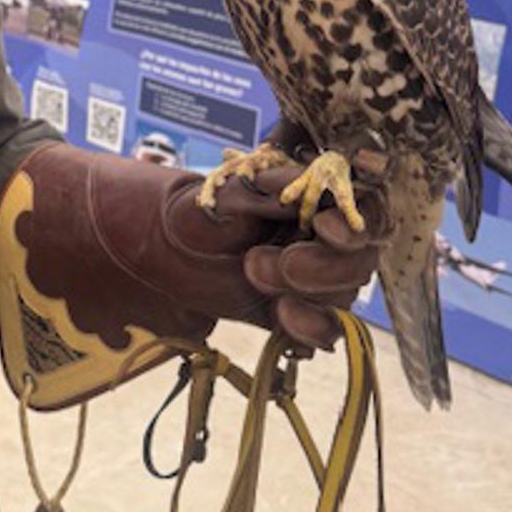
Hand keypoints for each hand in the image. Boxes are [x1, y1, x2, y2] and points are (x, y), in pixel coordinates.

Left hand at [10, 142, 386, 358]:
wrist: (147, 250)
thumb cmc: (182, 209)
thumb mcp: (220, 196)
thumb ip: (263, 191)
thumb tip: (294, 182)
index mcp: (310, 191)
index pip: (365, 202)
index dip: (358, 217)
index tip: (327, 226)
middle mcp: (319, 230)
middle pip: (361, 255)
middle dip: (324, 265)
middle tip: (267, 263)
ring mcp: (310, 272)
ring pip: (344, 292)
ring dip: (310, 294)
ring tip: (256, 278)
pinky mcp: (293, 309)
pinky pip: (323, 328)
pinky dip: (309, 329)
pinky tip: (283, 323)